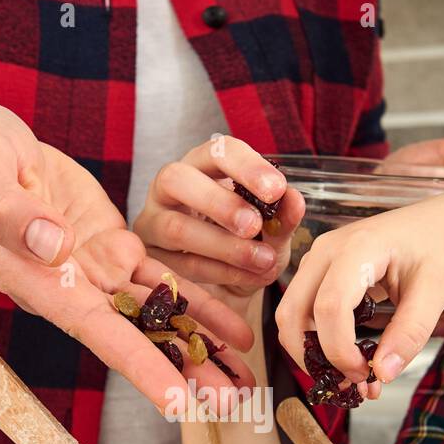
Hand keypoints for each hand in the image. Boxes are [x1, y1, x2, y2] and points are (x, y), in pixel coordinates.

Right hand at [0, 103, 254, 410]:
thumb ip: (12, 216)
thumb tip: (56, 247)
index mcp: (39, 283)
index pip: (98, 334)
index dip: (141, 369)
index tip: (179, 403)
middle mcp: (73, 290)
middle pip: (138, 340)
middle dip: (184, 372)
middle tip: (232, 406)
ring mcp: (97, 274)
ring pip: (159, 318)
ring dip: (201, 348)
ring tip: (246, 380)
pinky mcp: (115, 250)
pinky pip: (165, 281)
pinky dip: (200, 304)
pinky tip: (235, 329)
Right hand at [133, 136, 306, 316]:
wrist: (228, 293)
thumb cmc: (247, 247)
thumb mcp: (272, 234)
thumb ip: (282, 218)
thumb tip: (294, 200)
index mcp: (203, 166)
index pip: (218, 150)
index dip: (246, 166)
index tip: (276, 189)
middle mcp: (170, 186)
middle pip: (177, 179)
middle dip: (219, 203)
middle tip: (255, 226)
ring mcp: (152, 221)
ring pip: (176, 227)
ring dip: (222, 245)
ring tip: (262, 260)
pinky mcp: (149, 258)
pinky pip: (179, 264)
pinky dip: (218, 273)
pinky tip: (249, 278)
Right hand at [276, 192, 443, 399]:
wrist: (440, 224)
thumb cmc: (439, 251)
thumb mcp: (436, 292)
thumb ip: (409, 334)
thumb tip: (382, 373)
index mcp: (359, 247)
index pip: (330, 307)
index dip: (340, 350)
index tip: (366, 374)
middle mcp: (327, 249)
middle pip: (293, 313)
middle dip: (312, 357)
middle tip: (349, 382)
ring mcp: (317, 258)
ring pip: (291, 315)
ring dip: (311, 351)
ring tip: (350, 371)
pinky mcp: (317, 270)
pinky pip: (302, 311)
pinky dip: (316, 339)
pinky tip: (347, 354)